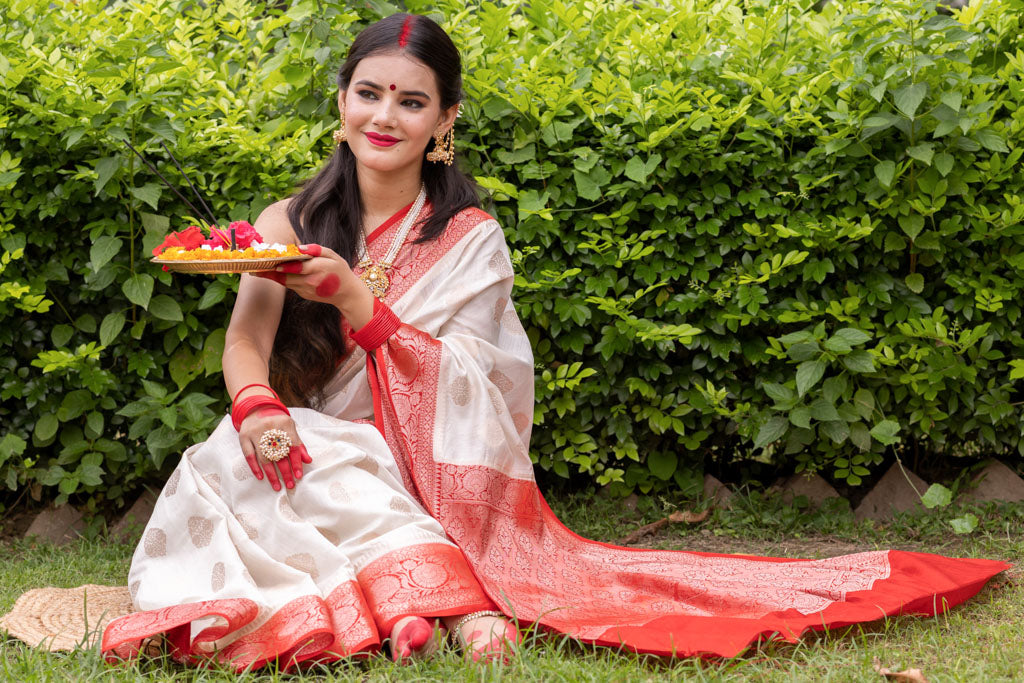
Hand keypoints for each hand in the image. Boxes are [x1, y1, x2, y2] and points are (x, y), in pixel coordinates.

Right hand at [237, 408, 311, 490]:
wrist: (256, 408)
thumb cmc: (276, 421)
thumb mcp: (289, 428)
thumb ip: (298, 444)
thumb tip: (308, 460)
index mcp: (284, 424)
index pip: (292, 446)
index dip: (296, 462)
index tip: (298, 475)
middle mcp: (270, 428)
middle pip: (279, 454)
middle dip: (286, 472)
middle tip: (290, 485)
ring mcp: (255, 432)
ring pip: (264, 458)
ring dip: (271, 474)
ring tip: (277, 486)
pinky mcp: (244, 436)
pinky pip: (249, 456)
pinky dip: (255, 468)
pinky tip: (261, 477)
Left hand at [252, 244, 373, 327]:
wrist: (347, 294)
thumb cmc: (340, 271)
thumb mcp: (333, 255)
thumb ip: (316, 250)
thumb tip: (299, 248)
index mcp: (318, 270)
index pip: (296, 267)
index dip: (282, 265)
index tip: (269, 262)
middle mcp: (309, 282)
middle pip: (285, 276)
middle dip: (269, 271)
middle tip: (253, 266)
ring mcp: (305, 290)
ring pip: (284, 281)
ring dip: (271, 275)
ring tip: (257, 269)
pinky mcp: (303, 294)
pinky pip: (289, 285)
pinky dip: (280, 278)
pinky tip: (270, 272)